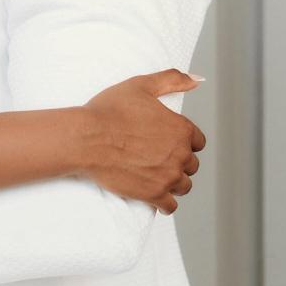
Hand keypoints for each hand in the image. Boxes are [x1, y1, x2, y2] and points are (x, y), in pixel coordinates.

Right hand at [82, 69, 205, 213]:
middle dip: (178, 162)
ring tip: (155, 176)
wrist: (87, 138)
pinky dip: (164, 202)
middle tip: (157, 158)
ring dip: (173, 182)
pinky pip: (170, 206)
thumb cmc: (110, 111)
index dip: (183, 141)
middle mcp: (180, 154)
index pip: (198, 141)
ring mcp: (168, 177)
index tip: (167, 141)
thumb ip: (173, 80)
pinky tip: (154, 195)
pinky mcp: (154, 194)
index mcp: (181, 129)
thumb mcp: (141, 85)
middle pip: (191, 165)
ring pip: (183, 186)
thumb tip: (198, 79)